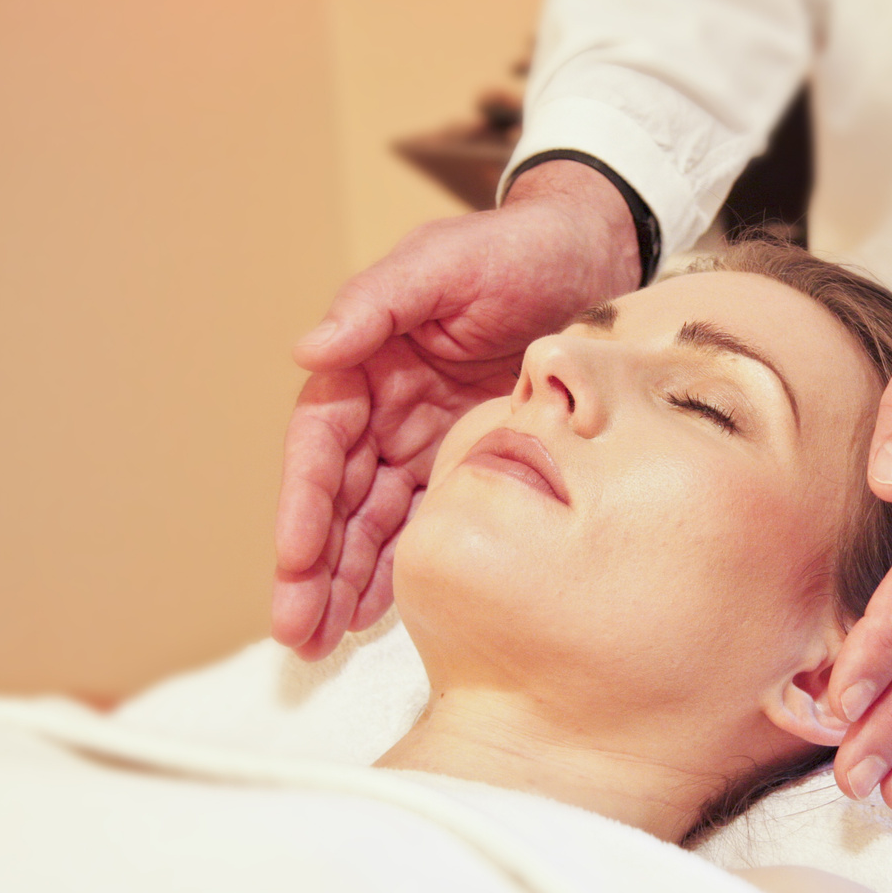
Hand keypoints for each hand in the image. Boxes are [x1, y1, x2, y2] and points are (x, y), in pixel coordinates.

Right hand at [272, 161, 640, 659]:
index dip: (304, 503)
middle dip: (312, 566)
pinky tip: (378, 616)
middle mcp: (388, 406)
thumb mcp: (446, 262)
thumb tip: (308, 349)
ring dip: (345, 581)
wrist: (597, 255)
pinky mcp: (474, 461)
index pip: (321, 442)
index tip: (294, 560)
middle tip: (296, 632)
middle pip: (337, 497)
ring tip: (323, 643)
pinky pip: (427, 521)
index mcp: (369, 360)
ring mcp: (427, 438)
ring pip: (374, 522)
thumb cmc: (517, 248)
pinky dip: (402, 568)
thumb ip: (377, 302)